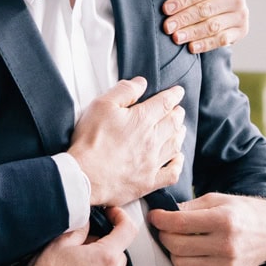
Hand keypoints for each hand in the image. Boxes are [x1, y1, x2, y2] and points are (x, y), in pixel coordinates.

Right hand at [14, 205, 137, 265]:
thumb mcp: (61, 241)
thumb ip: (81, 228)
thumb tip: (86, 224)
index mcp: (106, 257)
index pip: (128, 230)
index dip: (121, 217)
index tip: (112, 215)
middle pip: (120, 253)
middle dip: (107, 244)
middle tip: (85, 242)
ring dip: (101, 263)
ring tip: (76, 263)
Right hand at [66, 77, 186, 207]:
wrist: (85, 176)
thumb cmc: (90, 141)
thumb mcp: (102, 105)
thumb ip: (124, 91)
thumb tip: (140, 83)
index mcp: (142, 119)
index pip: (165, 103)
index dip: (174, 95)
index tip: (178, 92)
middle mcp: (152, 140)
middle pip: (173, 123)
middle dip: (178, 114)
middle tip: (178, 110)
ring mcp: (152, 162)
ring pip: (175, 145)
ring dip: (179, 134)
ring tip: (180, 129)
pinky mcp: (148, 181)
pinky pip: (172, 173)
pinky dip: (178, 164)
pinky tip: (177, 159)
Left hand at [146, 193, 265, 265]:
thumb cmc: (241, 213)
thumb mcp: (217, 200)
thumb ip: (189, 207)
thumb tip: (162, 216)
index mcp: (223, 220)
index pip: (179, 223)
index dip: (160, 219)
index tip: (154, 217)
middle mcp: (226, 245)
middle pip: (176, 246)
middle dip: (164, 236)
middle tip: (166, 230)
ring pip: (181, 265)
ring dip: (173, 254)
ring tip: (180, 244)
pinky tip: (188, 262)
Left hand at [160, 0, 248, 53]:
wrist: (229, 3)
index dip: (181, 0)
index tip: (166, 9)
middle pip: (204, 10)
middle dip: (183, 19)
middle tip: (167, 27)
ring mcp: (240, 14)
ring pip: (212, 26)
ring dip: (192, 33)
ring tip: (176, 38)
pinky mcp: (242, 30)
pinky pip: (222, 39)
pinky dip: (205, 44)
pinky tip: (191, 47)